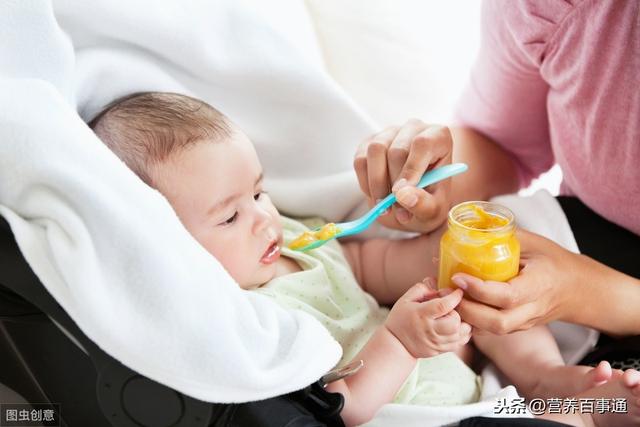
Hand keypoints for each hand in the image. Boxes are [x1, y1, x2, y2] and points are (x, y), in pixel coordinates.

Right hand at [354, 119, 453, 232]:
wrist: (414, 199)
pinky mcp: (369, 142)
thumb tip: (402, 195)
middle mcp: (414, 128)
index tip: (400, 194)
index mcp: (438, 137)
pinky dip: (365, 182)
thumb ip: (423, 204)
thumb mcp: (434, 209)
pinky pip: (360, 160)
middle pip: (396, 150)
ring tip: (384, 205)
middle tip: (394, 208)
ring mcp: (390, 133)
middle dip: (392, 183)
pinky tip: (376, 195)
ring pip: (375, 150)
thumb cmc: (429, 199)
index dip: (410, 169)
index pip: (422, 144)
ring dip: (376, 183)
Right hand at [385, 279, 471, 357]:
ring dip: (463, 323)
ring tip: (457, 317)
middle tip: (453, 308)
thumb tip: (437, 283)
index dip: (454, 297)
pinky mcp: (440, 350)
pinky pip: (459, 343)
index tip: (458, 292)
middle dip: (458, 313)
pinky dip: (463, 334)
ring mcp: (436, 342)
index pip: (442, 306)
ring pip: (460, 334)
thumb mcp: (405, 300)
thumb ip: (421, 289)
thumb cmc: (401, 318)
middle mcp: (430, 330)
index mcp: (421, 314)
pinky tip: (458, 327)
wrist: (396, 344)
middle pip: (454, 322)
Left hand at [454, 229, 581, 333]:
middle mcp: (532, 309)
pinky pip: (489, 331)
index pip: (508, 296)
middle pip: (497, 323)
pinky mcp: (516, 328)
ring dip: (465, 317)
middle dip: (466, 310)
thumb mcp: (532, 243)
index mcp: (540, 285)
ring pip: (491, 331)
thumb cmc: (553, 261)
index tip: (458, 276)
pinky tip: (456, 304)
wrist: (578, 289)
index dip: (480, 290)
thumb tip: (469, 227)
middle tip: (444, 290)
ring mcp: (524, 322)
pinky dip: (470, 321)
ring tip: (446, 297)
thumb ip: (503, 237)